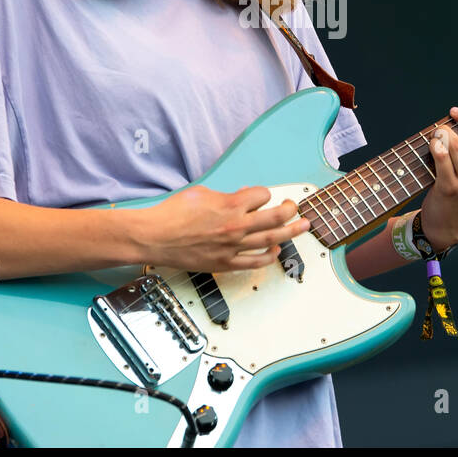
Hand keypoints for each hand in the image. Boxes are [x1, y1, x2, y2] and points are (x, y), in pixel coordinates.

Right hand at [131, 185, 307, 271]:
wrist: (154, 237)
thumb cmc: (172, 214)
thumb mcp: (201, 193)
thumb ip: (225, 195)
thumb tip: (240, 197)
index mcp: (230, 205)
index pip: (262, 195)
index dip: (263, 194)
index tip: (261, 196)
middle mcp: (236, 226)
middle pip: (276, 217)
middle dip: (290, 211)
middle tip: (296, 209)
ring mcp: (233, 247)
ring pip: (271, 240)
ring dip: (291, 232)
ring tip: (303, 227)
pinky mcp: (225, 263)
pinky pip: (254, 262)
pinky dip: (268, 256)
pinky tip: (275, 251)